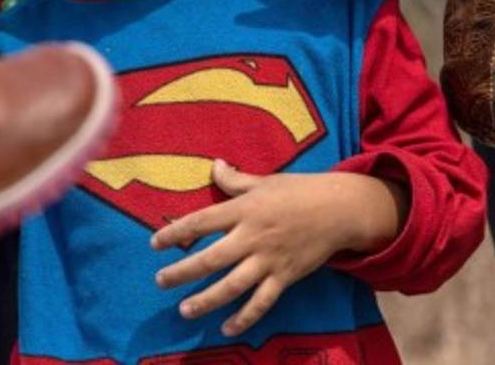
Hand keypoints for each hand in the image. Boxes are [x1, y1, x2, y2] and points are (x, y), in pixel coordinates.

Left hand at [151, 160, 400, 336]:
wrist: (339, 209)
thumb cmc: (299, 191)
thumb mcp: (265, 181)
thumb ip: (236, 179)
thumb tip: (214, 165)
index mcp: (245, 209)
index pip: (202, 221)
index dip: (177, 232)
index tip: (156, 243)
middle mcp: (253, 236)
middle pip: (212, 258)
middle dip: (184, 272)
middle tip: (161, 281)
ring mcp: (269, 259)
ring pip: (233, 285)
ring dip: (207, 299)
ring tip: (185, 310)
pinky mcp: (285, 276)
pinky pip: (262, 302)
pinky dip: (245, 318)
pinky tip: (227, 328)